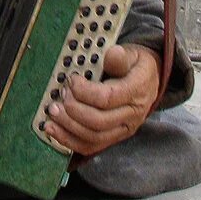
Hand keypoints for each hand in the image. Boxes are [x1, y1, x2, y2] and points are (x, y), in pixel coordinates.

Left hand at [45, 43, 160, 155]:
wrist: (149, 80)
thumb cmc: (135, 64)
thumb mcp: (131, 54)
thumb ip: (120, 57)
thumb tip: (113, 53)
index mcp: (136, 91)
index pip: (107, 98)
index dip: (84, 91)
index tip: (70, 79)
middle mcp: (131, 115)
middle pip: (98, 121)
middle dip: (73, 110)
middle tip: (59, 95)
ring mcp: (123, 129)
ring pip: (93, 137)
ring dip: (68, 126)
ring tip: (51, 112)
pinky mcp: (114, 137)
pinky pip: (91, 146)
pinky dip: (69, 141)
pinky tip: (53, 130)